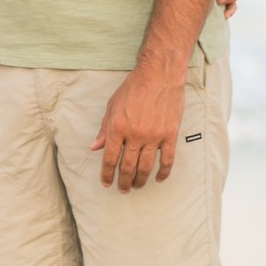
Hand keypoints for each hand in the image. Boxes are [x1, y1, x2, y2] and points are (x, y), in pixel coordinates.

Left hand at [90, 65, 184, 192]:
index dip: (107, 174)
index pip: (109, 158)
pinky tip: (158, 179)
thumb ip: (104, 129)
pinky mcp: (170, 134)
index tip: (106, 183)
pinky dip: (163, 172)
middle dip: (123, 181)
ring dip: (140, 180)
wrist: (159, 75)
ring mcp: (154, 136)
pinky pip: (167, 159)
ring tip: (136, 186)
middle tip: (122, 189)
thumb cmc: (133, 89)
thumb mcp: (112, 107)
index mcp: (117, 128)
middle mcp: (135, 134)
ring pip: (146, 167)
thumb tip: (95, 148)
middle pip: (127, 166)